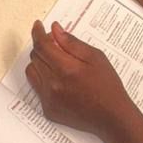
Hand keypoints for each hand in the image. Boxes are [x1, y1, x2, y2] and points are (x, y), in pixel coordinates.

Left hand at [26, 21, 133, 140]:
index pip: (42, 45)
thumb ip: (72, 43)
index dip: (38, 33)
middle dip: (43, 46)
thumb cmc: (107, 86)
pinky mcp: (47, 110)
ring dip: (40, 62)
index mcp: (66, 69)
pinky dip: (44, 78)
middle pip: (35, 57)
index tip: (38, 25)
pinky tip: (60, 80)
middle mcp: (53, 85)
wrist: (111, 117)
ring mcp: (48, 99)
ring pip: (32, 71)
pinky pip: (37, 88)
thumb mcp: (95, 57)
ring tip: (56, 62)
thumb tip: (55, 29)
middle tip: (56, 44)